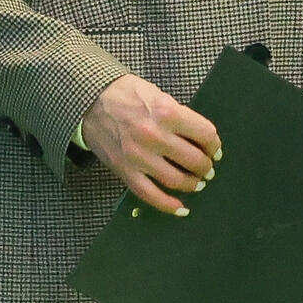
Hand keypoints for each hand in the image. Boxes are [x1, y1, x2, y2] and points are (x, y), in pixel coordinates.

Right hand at [81, 74, 221, 217]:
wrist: (89, 100)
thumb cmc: (125, 94)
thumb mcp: (157, 94)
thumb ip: (179, 115)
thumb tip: (200, 138)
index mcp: (166, 112)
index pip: (205, 135)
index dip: (214, 144)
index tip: (214, 149)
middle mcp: (155, 136)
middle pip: (195, 161)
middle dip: (206, 167)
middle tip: (207, 168)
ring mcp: (139, 156)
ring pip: (177, 181)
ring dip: (193, 185)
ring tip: (196, 182)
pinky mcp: (125, 171)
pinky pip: (151, 195)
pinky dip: (169, 205)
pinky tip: (181, 208)